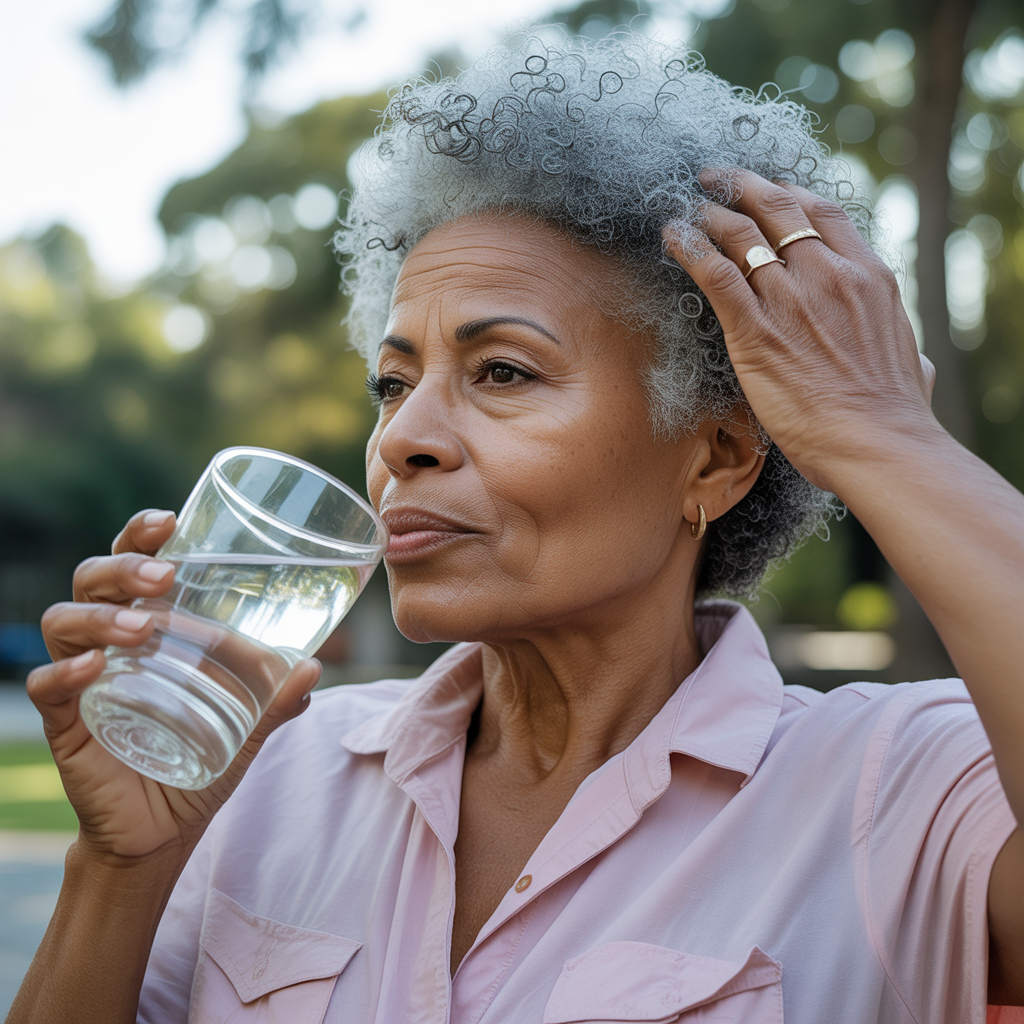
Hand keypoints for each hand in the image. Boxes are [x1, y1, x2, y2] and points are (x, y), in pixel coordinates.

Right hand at [28, 510, 320, 861]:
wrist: (165, 831)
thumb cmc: (202, 761)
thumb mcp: (247, 727)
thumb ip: (276, 699)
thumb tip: (314, 667)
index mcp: (151, 626)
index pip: (133, 562)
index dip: (141, 534)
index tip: (169, 521)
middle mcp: (110, 642)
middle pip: (94, 579)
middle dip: (123, 565)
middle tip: (163, 575)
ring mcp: (83, 680)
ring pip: (64, 620)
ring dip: (100, 614)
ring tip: (142, 626)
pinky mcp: (65, 723)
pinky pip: (47, 685)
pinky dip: (65, 672)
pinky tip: (93, 668)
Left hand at [662, 168, 937, 492]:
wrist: (877, 442)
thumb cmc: (895, 414)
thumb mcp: (915, 365)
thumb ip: (907, 351)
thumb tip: (919, 365)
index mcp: (868, 276)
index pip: (823, 212)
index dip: (789, 193)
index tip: (769, 188)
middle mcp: (828, 275)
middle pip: (777, 210)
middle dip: (742, 186)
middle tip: (716, 178)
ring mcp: (790, 299)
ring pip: (740, 235)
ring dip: (710, 215)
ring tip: (689, 206)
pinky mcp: (755, 330)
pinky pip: (715, 273)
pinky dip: (689, 249)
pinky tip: (673, 237)